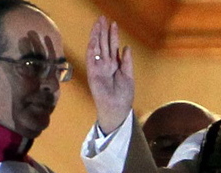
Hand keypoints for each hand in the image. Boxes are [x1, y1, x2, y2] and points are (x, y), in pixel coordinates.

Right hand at [87, 16, 134, 134]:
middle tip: (103, 18)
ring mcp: (98, 67)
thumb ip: (127, 61)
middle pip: (104, 44)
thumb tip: (126, 47)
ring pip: (97, 48)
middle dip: (103, 31)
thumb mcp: (128, 76)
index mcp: (115, 64)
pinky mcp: (92, 72)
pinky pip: (91, 57)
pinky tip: (94, 37)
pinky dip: (93, 47)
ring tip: (98, 23)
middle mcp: (105, 64)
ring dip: (97, 35)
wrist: (117, 107)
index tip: (113, 23)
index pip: (112, 46)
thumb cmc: (124, 95)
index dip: (113, 35)